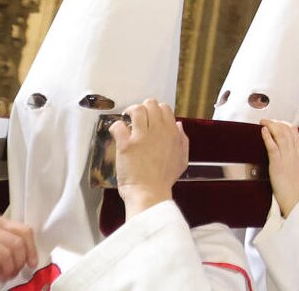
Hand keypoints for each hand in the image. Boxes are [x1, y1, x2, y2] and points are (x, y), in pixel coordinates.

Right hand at [0, 215, 36, 288]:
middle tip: (14, 274)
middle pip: (16, 244)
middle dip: (19, 263)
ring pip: (5, 254)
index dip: (32, 249)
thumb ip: (7, 243)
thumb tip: (29, 256)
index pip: (25, 231)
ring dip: (8, 269)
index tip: (32, 264)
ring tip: (4, 276)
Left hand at [111, 99, 187, 217]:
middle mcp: (158, 131)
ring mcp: (142, 137)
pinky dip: (116, 127)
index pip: (164, 108)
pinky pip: (118, 126)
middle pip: (150, 104)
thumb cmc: (164, 180)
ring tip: (126, 121)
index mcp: (172, 133)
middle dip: (143, 108)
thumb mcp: (182, 159)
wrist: (150, 193)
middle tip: (137, 118)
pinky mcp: (126, 145)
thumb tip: (178, 125)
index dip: (156, 111)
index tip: (150, 119)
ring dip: (129, 113)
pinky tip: (117, 133)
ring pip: (136, 110)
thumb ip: (182, 139)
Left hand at [261, 119, 298, 217]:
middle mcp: (294, 152)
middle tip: (268, 120)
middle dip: (276, 122)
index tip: (278, 122)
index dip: (285, 124)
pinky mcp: (277, 163)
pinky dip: (267, 136)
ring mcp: (286, 157)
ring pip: (280, 135)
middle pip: (287, 130)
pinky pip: (272, 146)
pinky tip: (263, 130)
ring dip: (271, 125)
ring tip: (264, 122)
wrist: (297, 200)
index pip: (295, 132)